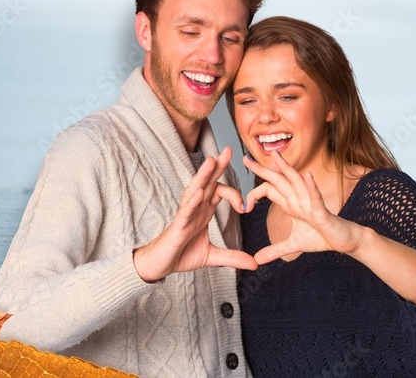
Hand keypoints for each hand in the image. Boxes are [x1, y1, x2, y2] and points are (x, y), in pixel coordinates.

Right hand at [134, 146, 256, 281]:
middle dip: (218, 166)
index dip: (235, 195)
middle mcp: (195, 208)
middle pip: (207, 182)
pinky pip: (184, 211)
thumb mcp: (213, 256)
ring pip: (194, 190)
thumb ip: (233, 257)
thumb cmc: (182, 255)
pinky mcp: (177, 226)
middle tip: (229, 149)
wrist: (160, 266)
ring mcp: (185, 215)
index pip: (220, 192)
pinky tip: (199, 193)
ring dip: (203, 175)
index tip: (246, 208)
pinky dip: (192, 201)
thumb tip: (255, 263)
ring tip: (211, 161)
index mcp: (204, 211)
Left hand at [243, 151, 366, 264]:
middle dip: (262, 169)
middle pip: (278, 180)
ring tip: (275, 154)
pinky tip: (308, 176)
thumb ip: (275, 250)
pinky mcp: (322, 212)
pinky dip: (312, 187)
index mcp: (291, 204)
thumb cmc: (322, 237)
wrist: (343, 241)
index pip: (269, 191)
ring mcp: (311, 204)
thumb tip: (257, 260)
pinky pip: (316, 197)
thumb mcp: (294, 245)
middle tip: (245, 158)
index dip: (254, 194)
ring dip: (286, 168)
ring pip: (297, 182)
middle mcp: (299, 199)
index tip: (242, 206)